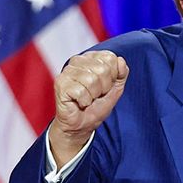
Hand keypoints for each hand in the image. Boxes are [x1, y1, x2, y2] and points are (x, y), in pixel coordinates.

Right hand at [49, 51, 128, 166]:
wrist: (83, 124)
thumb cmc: (97, 105)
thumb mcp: (116, 88)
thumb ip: (121, 73)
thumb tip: (120, 60)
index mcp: (91, 58)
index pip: (110, 58)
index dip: (113, 75)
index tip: (105, 85)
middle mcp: (77, 61)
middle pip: (103, 69)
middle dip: (104, 87)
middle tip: (96, 94)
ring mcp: (67, 71)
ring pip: (91, 80)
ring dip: (93, 95)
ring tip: (88, 98)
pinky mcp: (60, 83)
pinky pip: (81, 91)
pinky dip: (85, 101)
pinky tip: (80, 102)